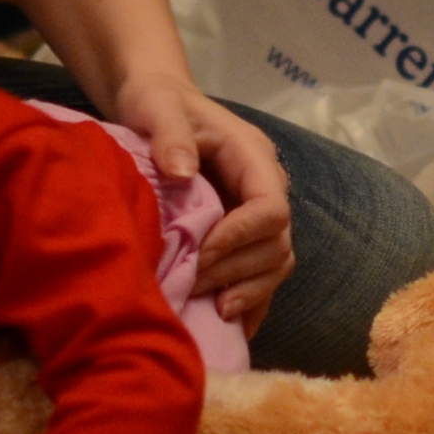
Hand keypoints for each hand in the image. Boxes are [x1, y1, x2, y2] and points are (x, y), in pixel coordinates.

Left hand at [117, 74, 292, 332]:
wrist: (156, 103)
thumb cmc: (158, 104)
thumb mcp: (158, 109)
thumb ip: (171, 137)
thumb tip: (182, 173)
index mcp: (254, 158)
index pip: (271, 207)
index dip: (242, 236)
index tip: (202, 254)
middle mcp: (265, 189)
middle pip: (277, 244)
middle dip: (239, 270)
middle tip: (194, 285)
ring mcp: (256, 215)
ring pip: (275, 264)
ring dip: (248, 291)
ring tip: (213, 311)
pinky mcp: (243, 235)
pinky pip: (260, 275)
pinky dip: (250, 302)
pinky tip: (230, 329)